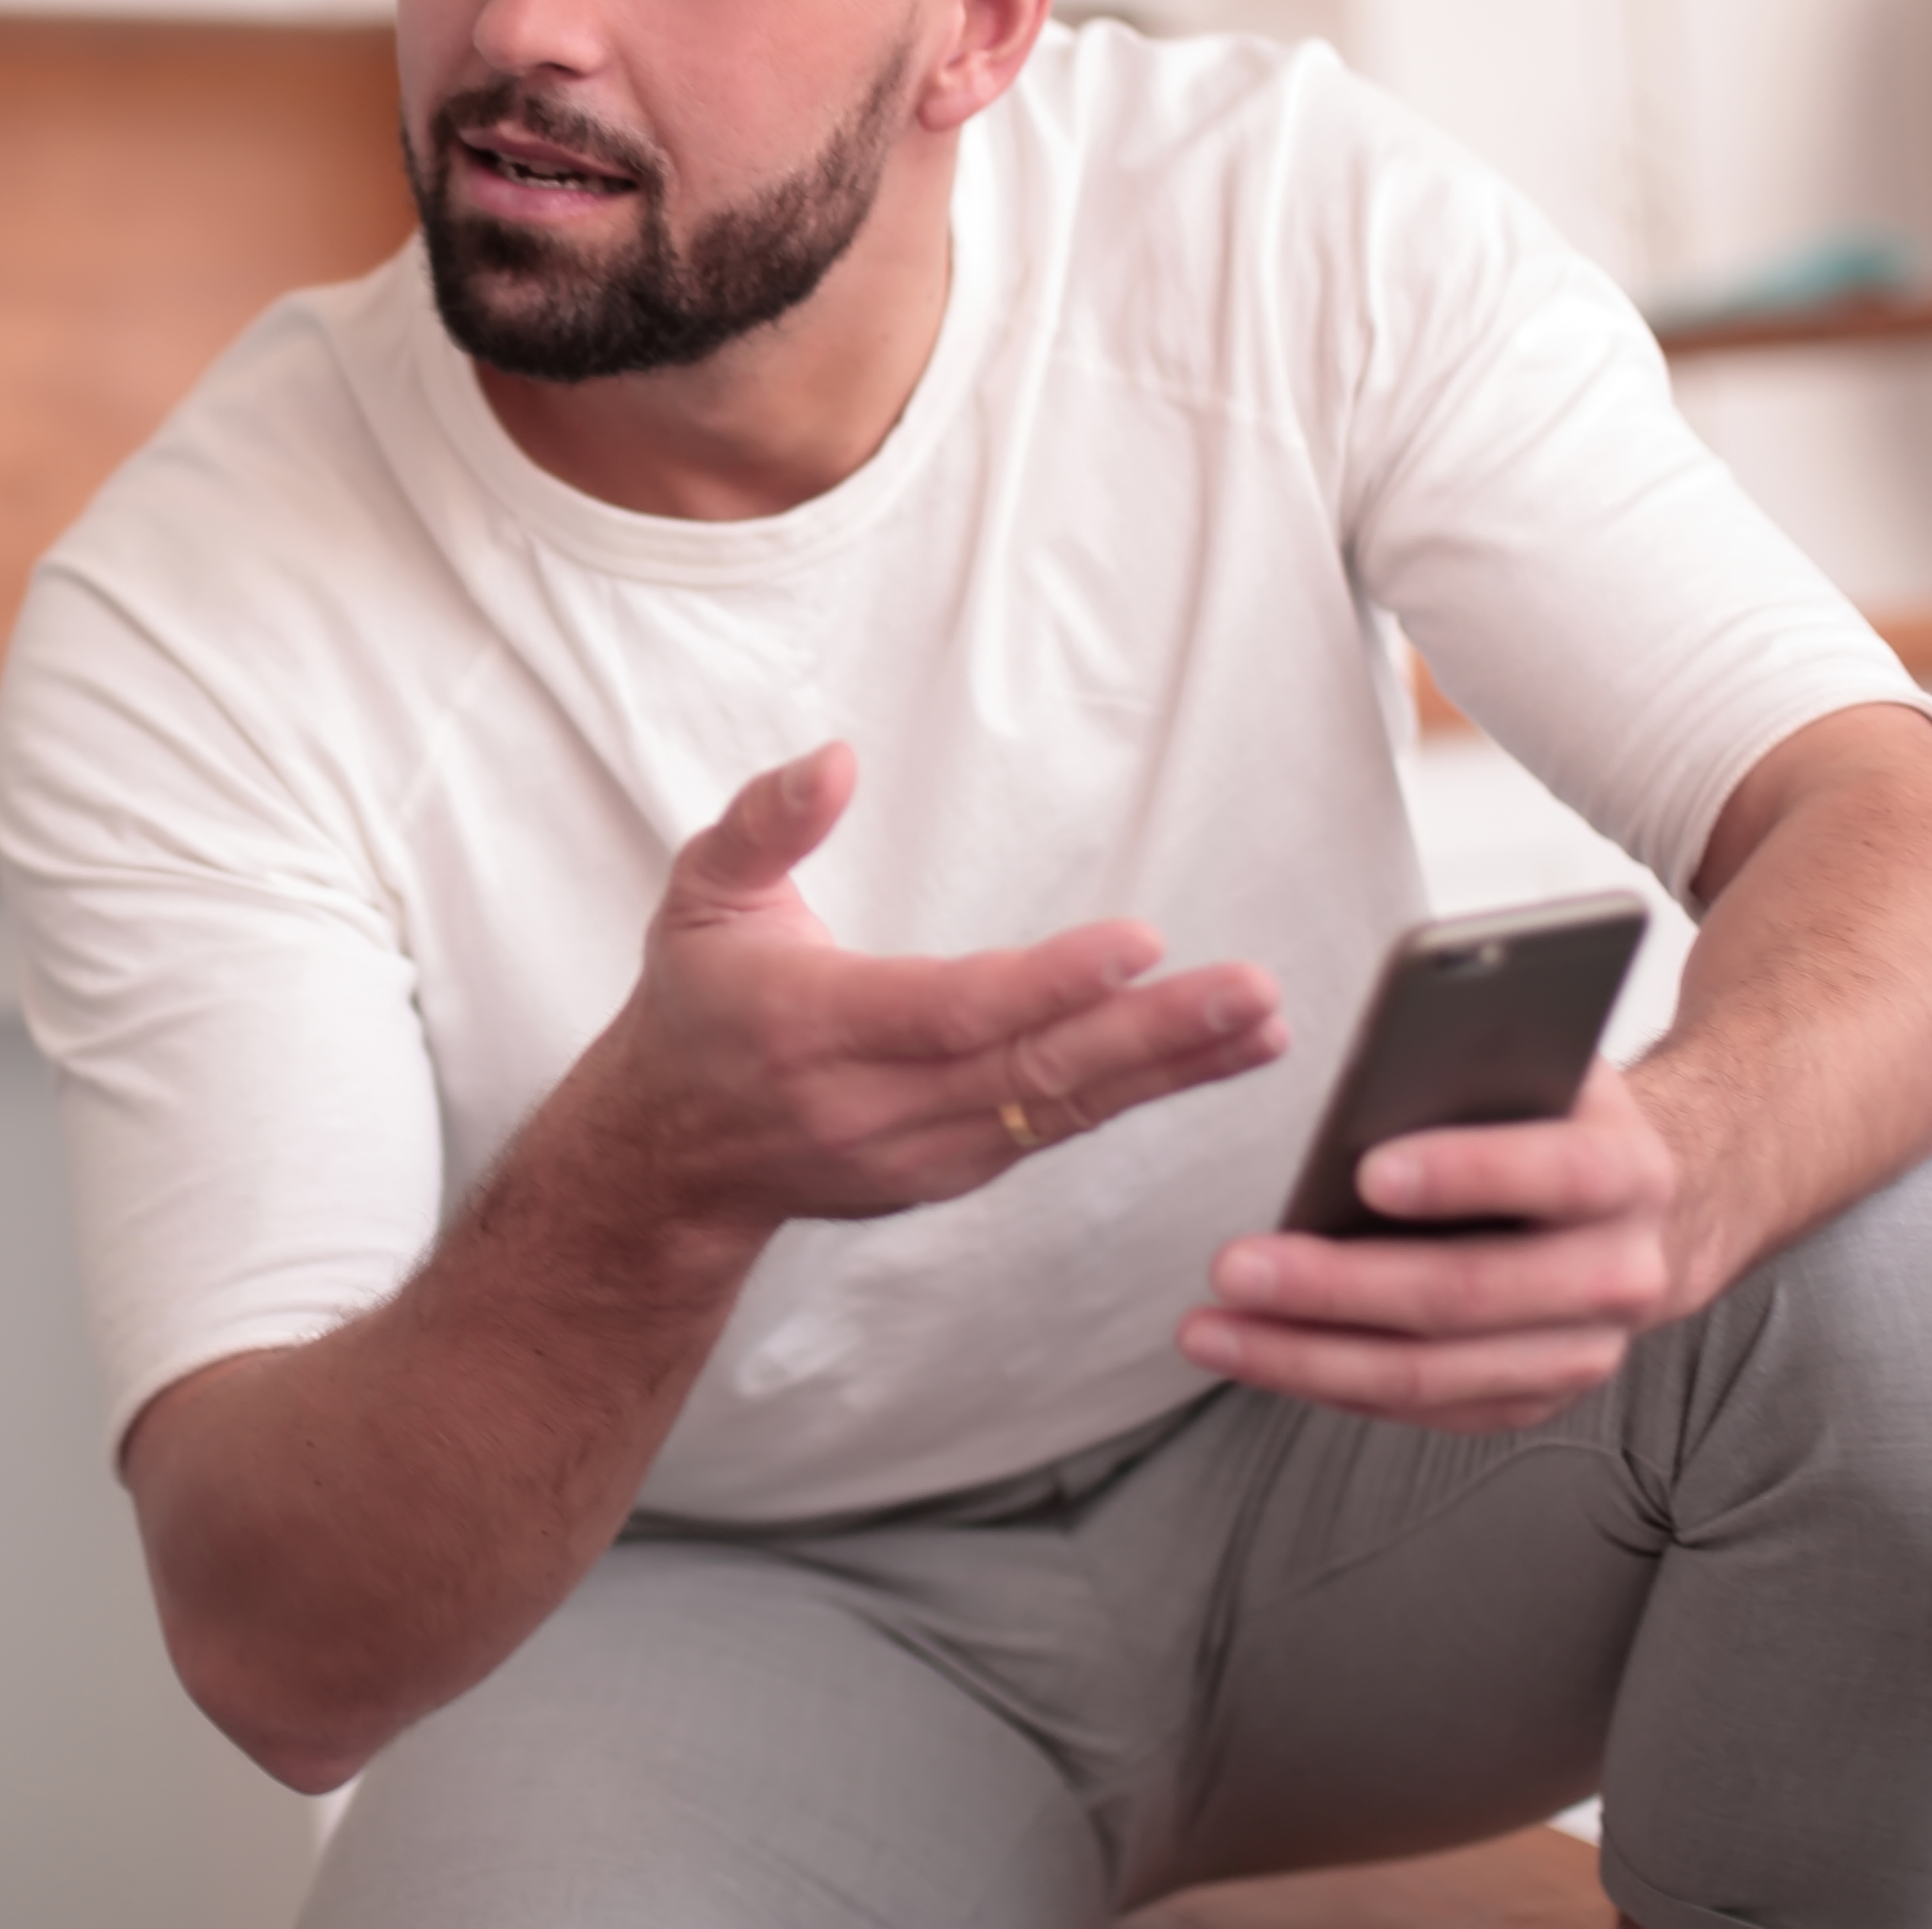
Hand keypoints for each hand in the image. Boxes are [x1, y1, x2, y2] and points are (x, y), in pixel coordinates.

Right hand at [575, 744, 1288, 1240]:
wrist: (671, 1157)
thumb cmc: (696, 1008)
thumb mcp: (699, 896)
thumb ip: (764, 824)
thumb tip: (834, 760)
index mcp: (812, 1026)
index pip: (949, 1011)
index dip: (1048, 984)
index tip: (1138, 945)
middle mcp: (873, 1105)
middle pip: (1029, 1070)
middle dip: (1151, 1033)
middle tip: (1248, 992)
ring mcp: (921, 1153)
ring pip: (1060, 1109)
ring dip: (1169, 1069)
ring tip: (1260, 1024)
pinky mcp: (953, 1171)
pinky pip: (1057, 1129)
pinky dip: (1138, 1094)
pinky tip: (1212, 1060)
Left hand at [1175, 1062, 1683, 1431]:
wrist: (1643, 1212)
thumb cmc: (1560, 1117)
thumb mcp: (1546, 1064)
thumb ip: (1483, 1057)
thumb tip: (1387, 1053)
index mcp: (1625, 1173)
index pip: (1554, 1174)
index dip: (1464, 1173)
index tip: (1366, 1172)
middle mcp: (1616, 1276)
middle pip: (1468, 1294)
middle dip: (1339, 1287)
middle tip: (1236, 1266)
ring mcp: (1578, 1353)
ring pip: (1434, 1373)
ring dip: (1310, 1357)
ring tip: (1213, 1328)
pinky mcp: (1533, 1399)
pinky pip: (1424, 1409)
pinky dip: (1334, 1386)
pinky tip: (1262, 1356)